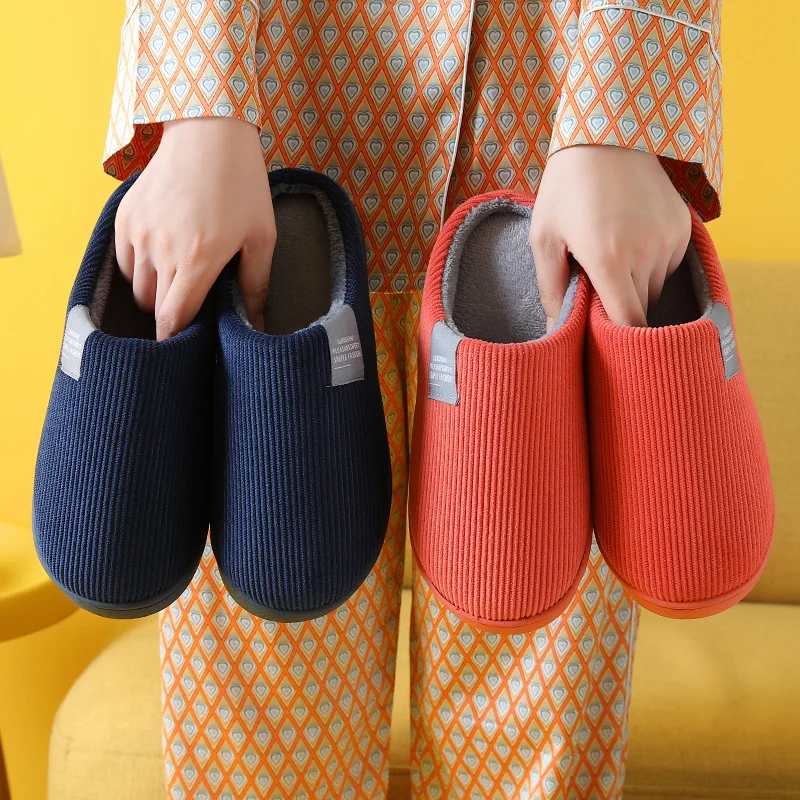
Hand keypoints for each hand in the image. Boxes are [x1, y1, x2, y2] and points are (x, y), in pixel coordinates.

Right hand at [115, 117, 274, 339]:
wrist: (209, 134)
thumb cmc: (242, 186)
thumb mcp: (261, 237)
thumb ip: (256, 284)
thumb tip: (258, 323)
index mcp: (198, 260)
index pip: (173, 318)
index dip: (174, 339)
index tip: (181, 348)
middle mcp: (162, 250)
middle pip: (152, 307)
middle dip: (169, 316)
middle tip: (189, 309)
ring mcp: (139, 232)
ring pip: (136, 286)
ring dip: (154, 292)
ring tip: (179, 278)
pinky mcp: (125, 217)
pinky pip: (125, 260)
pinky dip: (139, 268)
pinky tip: (163, 257)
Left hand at [530, 144, 690, 326]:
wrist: (608, 134)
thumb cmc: (566, 189)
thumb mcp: (544, 237)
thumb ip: (550, 289)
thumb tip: (554, 331)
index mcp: (608, 259)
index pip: (628, 321)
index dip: (620, 337)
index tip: (606, 341)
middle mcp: (645, 252)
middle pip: (641, 308)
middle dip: (620, 309)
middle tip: (596, 291)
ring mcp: (669, 238)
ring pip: (656, 288)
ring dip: (636, 286)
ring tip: (612, 260)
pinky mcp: (683, 226)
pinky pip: (669, 265)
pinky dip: (651, 265)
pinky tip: (631, 243)